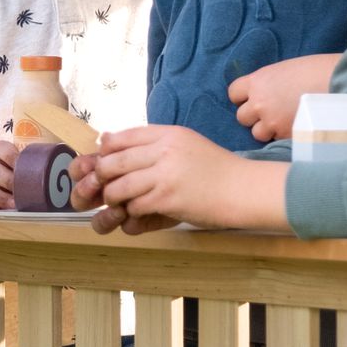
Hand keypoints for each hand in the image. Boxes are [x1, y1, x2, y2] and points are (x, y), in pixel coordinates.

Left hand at [82, 125, 284, 232]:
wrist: (243, 189)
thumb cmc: (217, 169)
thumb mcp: (187, 144)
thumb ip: (157, 143)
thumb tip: (116, 142)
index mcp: (169, 134)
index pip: (123, 137)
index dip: (107, 150)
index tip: (104, 160)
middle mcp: (164, 150)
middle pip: (114, 161)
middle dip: (103, 176)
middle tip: (104, 185)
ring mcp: (165, 174)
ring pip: (119, 186)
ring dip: (114, 197)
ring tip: (119, 201)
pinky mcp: (167, 198)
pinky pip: (135, 206)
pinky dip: (132, 212)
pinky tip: (139, 212)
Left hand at [229, 54, 337, 142]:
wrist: (341, 83)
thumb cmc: (317, 70)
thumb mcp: (286, 70)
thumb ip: (269, 84)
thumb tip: (266, 93)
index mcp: (258, 82)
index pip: (233, 93)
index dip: (242, 97)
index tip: (252, 98)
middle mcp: (260, 103)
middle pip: (242, 117)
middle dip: (254, 116)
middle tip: (270, 112)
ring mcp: (272, 122)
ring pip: (257, 134)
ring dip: (267, 130)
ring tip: (284, 122)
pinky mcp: (286, 136)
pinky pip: (277, 140)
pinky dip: (283, 136)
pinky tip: (296, 126)